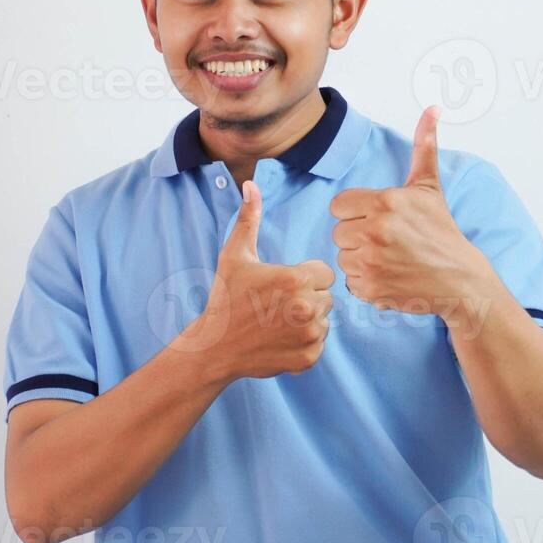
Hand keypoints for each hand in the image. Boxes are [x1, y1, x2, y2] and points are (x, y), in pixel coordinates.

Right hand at [182, 180, 334, 381]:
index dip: (306, 276)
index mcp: (295, 279)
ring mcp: (309, 335)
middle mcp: (307, 307)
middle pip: (327, 296)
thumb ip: (249, 219)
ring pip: (325, 320)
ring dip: (308, 320)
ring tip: (278, 321)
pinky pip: (320, 343)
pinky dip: (305, 342)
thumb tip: (250, 184)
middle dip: (308, 297)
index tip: (283, 284)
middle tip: (278, 304)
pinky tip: (280, 338)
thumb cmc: (225, 297)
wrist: (215, 346)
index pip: (325, 273)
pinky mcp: (308, 358)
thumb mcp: (235, 254)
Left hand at [329, 105, 489, 316]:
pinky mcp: (370, 288)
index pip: (340, 205)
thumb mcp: (429, 187)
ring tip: (388, 258)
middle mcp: (375, 230)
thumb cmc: (441, 232)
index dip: (357, 212)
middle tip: (387, 241)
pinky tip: (388, 276)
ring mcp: (371, 261)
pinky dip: (365, 281)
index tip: (380, 219)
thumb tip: (433, 108)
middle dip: (358, 235)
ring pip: (342, 256)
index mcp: (385, 202)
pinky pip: (349, 280)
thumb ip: (424, 146)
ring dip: (360, 259)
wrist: (460, 280)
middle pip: (339, 232)